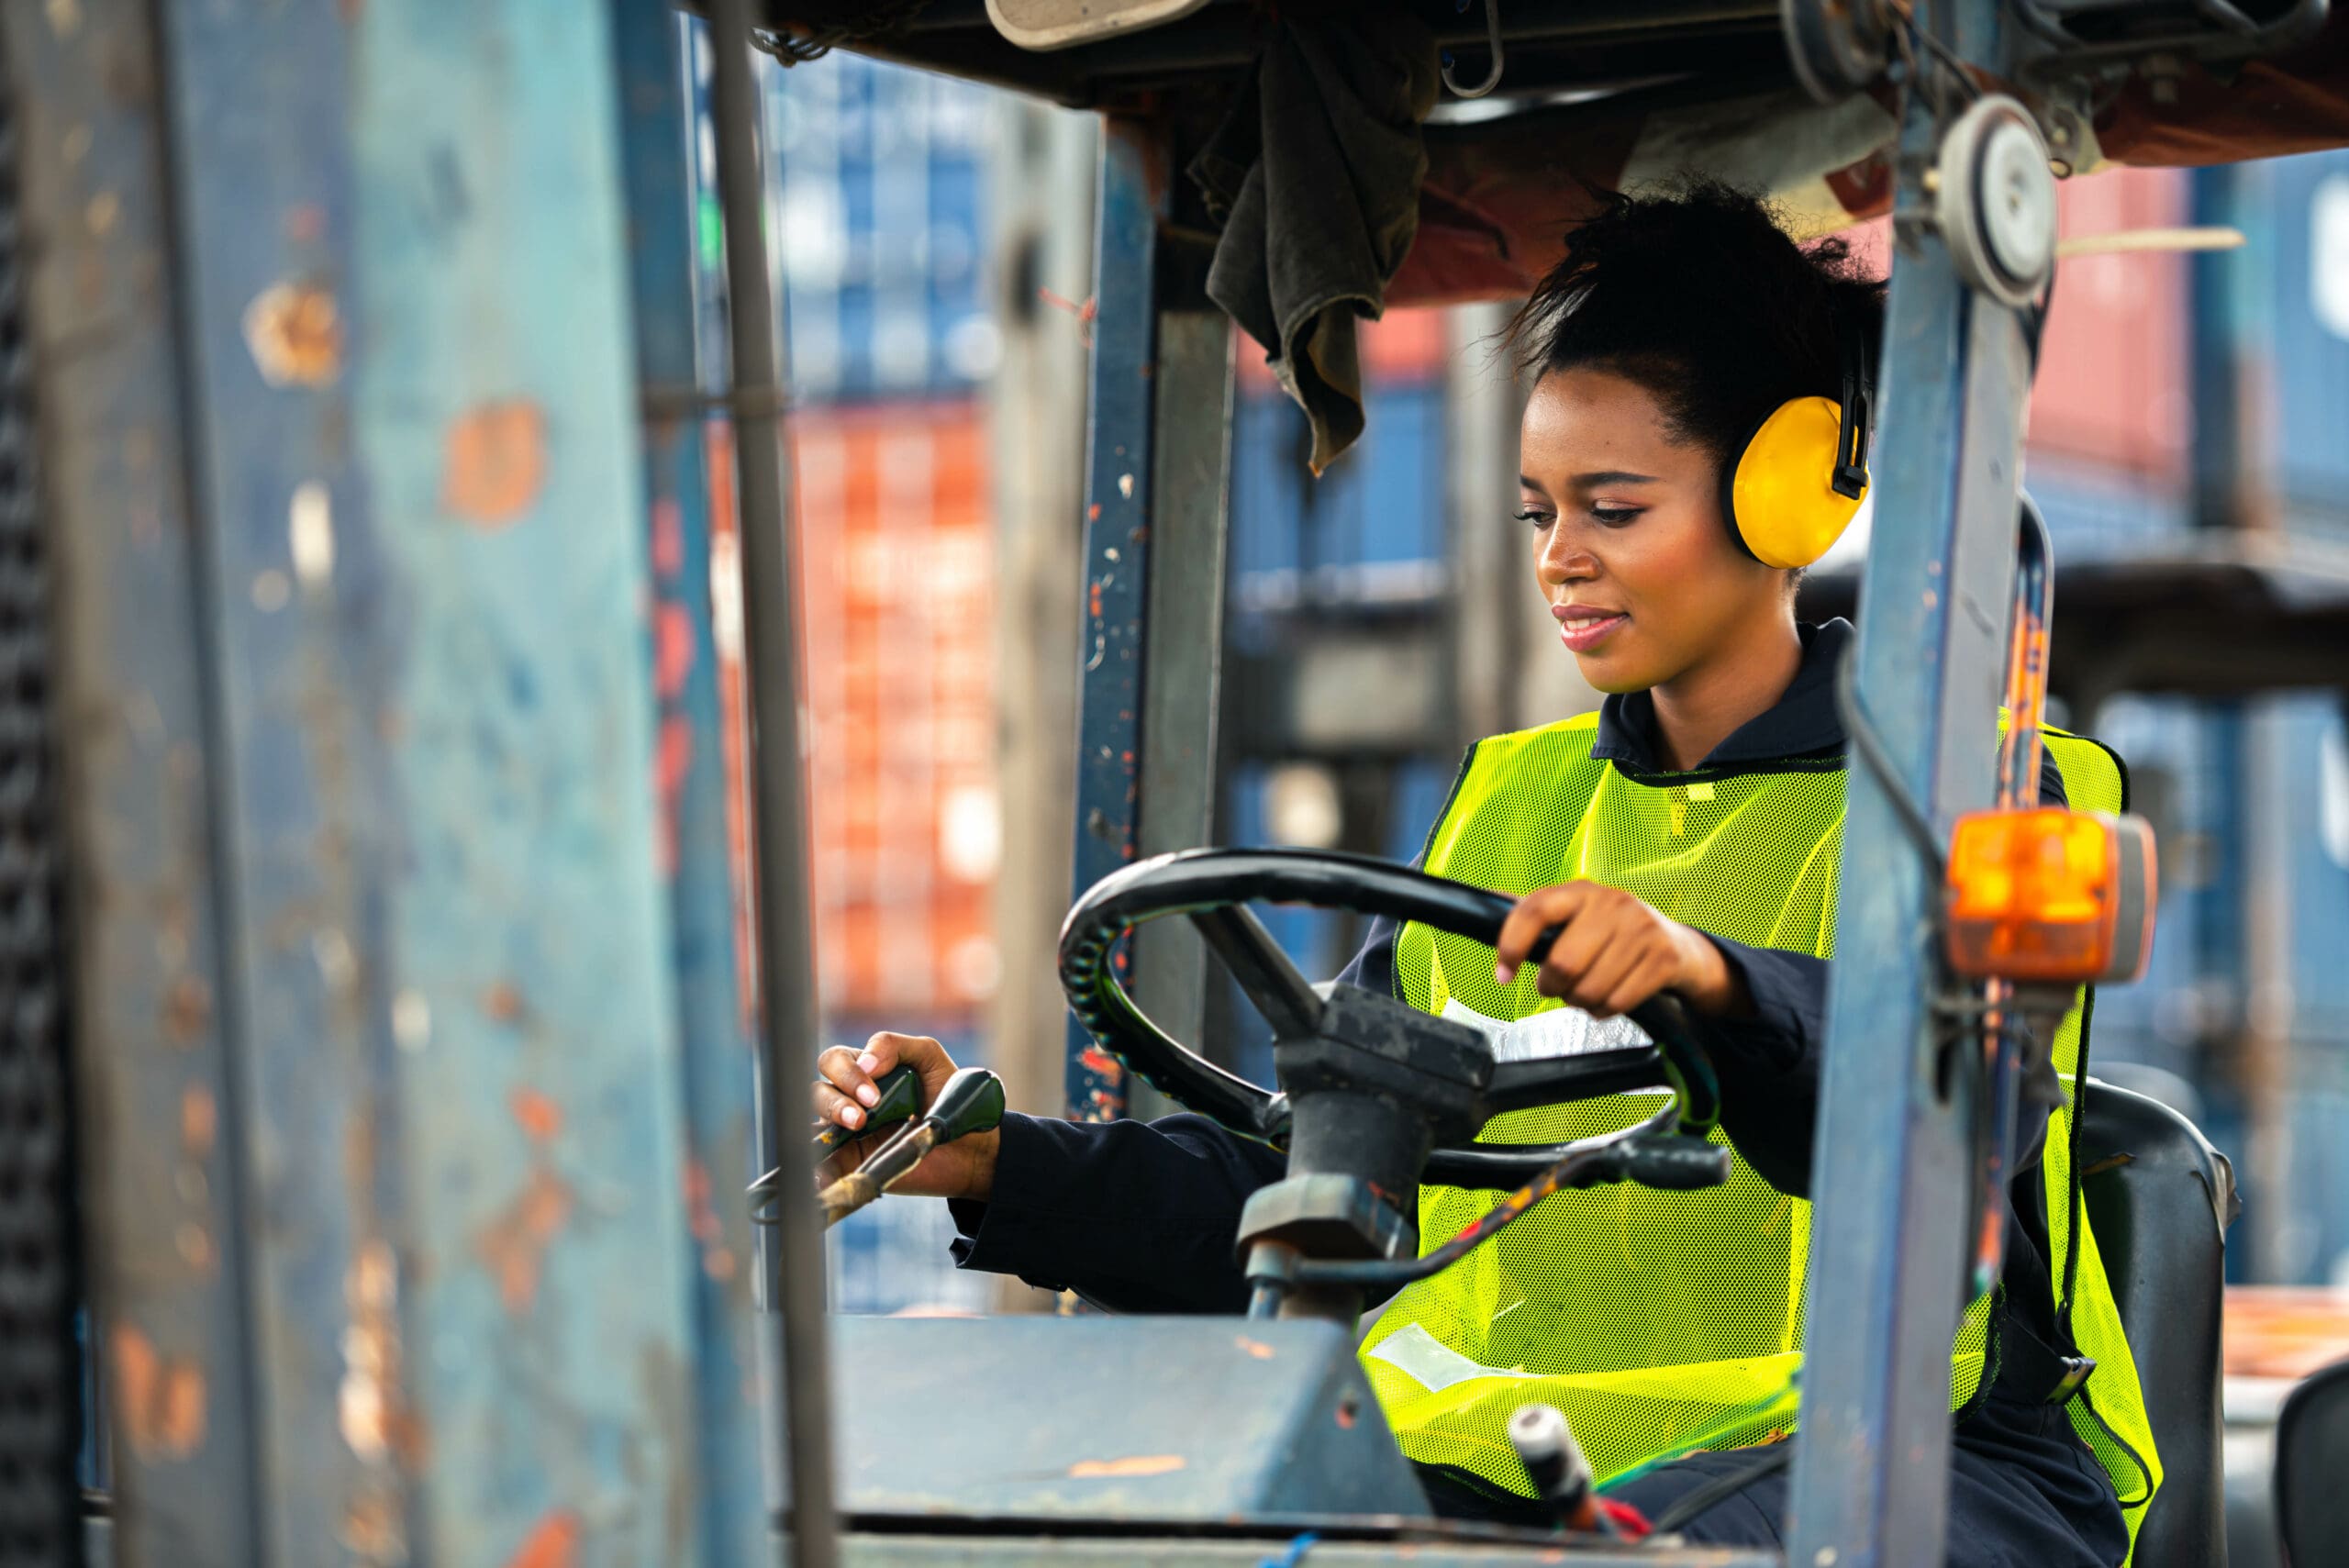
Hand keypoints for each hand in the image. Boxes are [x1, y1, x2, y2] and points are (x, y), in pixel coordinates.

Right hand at [812, 1032, 1000, 1200]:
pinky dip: (816, 1171)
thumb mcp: (927, 1057)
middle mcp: (849, 1100)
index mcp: (862, 1071)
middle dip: (835, 1101)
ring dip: (827, 1126)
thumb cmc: (947, 1096)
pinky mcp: (853, 1164)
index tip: (873, 1093)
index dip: (847, 1074)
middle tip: (863, 1117)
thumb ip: (894, 1046)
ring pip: (814, 1127)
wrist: (969, 1145)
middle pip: (817, 1093)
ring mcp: (848, 1134)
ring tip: (856, 1128)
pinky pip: (823, 1168)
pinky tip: (818, 1175)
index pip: (833, 1062)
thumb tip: (863, 1060)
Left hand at [1490, 882, 1745, 1018]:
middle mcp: (1612, 903)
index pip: (1534, 911)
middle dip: (1552, 987)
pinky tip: (1608, 998)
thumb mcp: (1577, 914)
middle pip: (1562, 964)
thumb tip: (1482, 903)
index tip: (1503, 974)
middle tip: (1557, 988)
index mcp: (1581, 891)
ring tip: (1585, 992)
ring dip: (1579, 1003)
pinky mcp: (1663, 958)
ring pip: (1588, 989)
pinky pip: (1616, 1003)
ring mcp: (1641, 929)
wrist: (1679, 947)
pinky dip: (1604, 1011)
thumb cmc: (1615, 932)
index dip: (1511, 945)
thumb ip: (1536, 913)